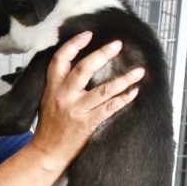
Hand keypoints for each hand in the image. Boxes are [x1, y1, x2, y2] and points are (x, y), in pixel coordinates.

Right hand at [31, 31, 144, 169]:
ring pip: (102, 90)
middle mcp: (64, 96)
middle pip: (83, 69)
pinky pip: (109, 108)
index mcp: (52, 87)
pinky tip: (134, 92)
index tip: (88, 34)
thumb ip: (60, 82)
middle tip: (117, 44)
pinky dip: (123, 99)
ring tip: (139, 71)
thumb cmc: (49, 126)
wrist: (47, 151)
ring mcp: (76, 110)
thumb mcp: (48, 99)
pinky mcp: (87, 123)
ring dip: (123, 79)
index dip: (74, 45)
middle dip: (102, 54)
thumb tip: (76, 63)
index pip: (60, 60)